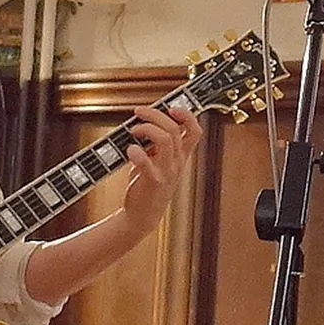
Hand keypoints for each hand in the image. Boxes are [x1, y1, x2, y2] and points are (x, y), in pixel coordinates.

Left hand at [118, 105, 204, 230]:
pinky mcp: (153, 181)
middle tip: (138, 113)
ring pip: (166, 140)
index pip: (194, 131)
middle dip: (155, 115)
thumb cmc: (147, 186)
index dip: (186, 115)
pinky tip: (129, 150)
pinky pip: (146, 162)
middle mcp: (177, 163)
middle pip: (175, 129)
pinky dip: (135, 151)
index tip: (171, 108)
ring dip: (146, 128)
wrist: (142, 216)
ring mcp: (167, 172)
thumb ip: (156, 144)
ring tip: (133, 131)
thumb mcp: (158, 162)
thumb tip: (146, 121)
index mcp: (180, 157)